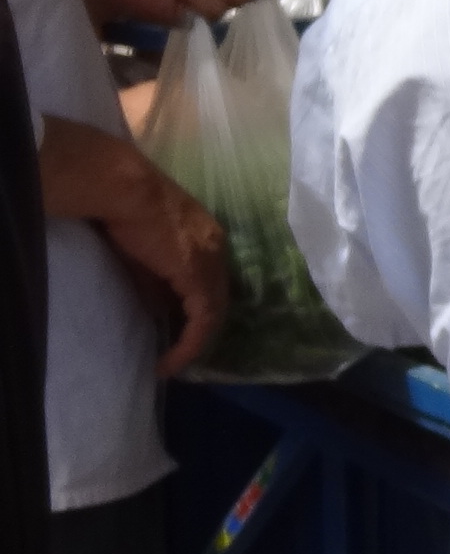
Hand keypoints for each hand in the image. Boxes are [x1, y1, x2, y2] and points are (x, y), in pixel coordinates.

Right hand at [106, 174, 230, 377]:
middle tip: (180, 354)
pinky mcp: (198, 273)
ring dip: (196, 341)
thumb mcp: (145, 256)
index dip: (200, 312)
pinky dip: (192, 341)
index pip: (212, 284)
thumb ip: (158, 283)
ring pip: (215, 312)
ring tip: (175, 362)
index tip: (180, 334)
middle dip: (201, 330)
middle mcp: (218, 251)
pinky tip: (174, 359)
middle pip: (218, 299)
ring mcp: (212, 261)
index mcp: (209, 241)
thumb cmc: (128, 214)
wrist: (126, 190)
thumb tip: (160, 313)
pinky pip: (203, 317)